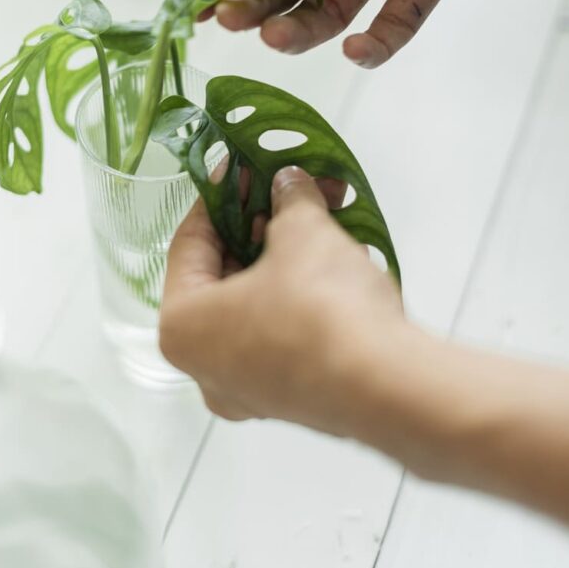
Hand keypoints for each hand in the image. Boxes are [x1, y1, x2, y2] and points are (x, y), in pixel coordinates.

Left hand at [160, 166, 404, 430]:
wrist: (386, 386)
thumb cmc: (321, 305)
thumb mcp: (302, 231)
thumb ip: (288, 200)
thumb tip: (289, 183)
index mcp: (181, 327)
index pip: (190, 243)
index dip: (222, 197)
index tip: (246, 167)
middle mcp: (204, 368)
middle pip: (225, 275)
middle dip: (264, 226)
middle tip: (291, 190)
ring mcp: (249, 390)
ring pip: (260, 304)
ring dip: (290, 257)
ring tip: (325, 218)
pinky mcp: (293, 400)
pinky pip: (287, 334)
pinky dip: (306, 296)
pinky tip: (341, 262)